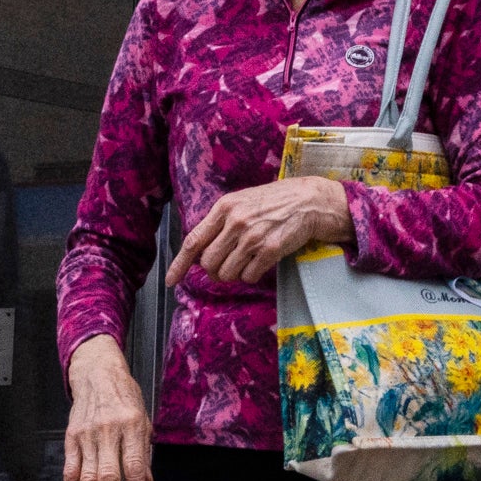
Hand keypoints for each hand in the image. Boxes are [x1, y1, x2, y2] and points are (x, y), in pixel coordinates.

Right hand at [62, 338, 153, 480]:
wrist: (97, 373)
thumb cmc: (124, 396)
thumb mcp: (143, 418)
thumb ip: (144, 451)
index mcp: (131, 425)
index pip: (133, 466)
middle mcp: (108, 431)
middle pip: (108, 476)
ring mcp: (87, 435)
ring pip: (87, 478)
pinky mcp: (71, 438)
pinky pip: (69, 470)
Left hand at [164, 175, 349, 286]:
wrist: (309, 200)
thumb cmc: (274, 201)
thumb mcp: (241, 202)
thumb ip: (220, 223)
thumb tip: (200, 253)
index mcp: (224, 207)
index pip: (193, 241)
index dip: (179, 264)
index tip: (171, 280)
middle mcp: (235, 221)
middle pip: (208, 263)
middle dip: (214, 271)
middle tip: (226, 266)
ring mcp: (253, 236)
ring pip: (226, 273)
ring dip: (233, 275)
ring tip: (246, 262)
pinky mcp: (270, 249)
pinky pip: (248, 276)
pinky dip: (251, 276)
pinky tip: (260, 263)